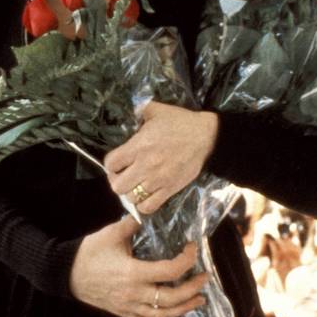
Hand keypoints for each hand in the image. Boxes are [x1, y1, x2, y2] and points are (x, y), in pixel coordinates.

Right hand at [69, 216, 207, 316]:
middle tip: (204, 278)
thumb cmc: (89, 253)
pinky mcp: (122, 313)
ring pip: (162, 315)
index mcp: (133, 273)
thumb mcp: (111, 234)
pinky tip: (171, 312)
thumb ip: (133, 223)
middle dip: (192, 288)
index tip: (192, 248)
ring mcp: (128, 306)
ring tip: (198, 300)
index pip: (169, 272)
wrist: (65, 273)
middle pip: (171, 298)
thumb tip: (150, 210)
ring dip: (183, 308)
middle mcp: (134, 294)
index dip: (186, 260)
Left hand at [103, 103, 217, 214]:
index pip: (111, 164)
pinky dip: (144, 204)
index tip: (117, 163)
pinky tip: (146, 195)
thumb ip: (139, 109)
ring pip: (132, 198)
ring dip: (131, 193)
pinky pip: (149, 207)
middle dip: (117, 181)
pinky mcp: (170, 189)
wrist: (206, 136)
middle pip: (117, 186)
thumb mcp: (156, 109)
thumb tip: (130, 110)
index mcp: (138, 146)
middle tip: (124, 176)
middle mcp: (145, 166)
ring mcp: (158, 180)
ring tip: (136, 185)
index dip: (111, 165)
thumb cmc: (180, 122)